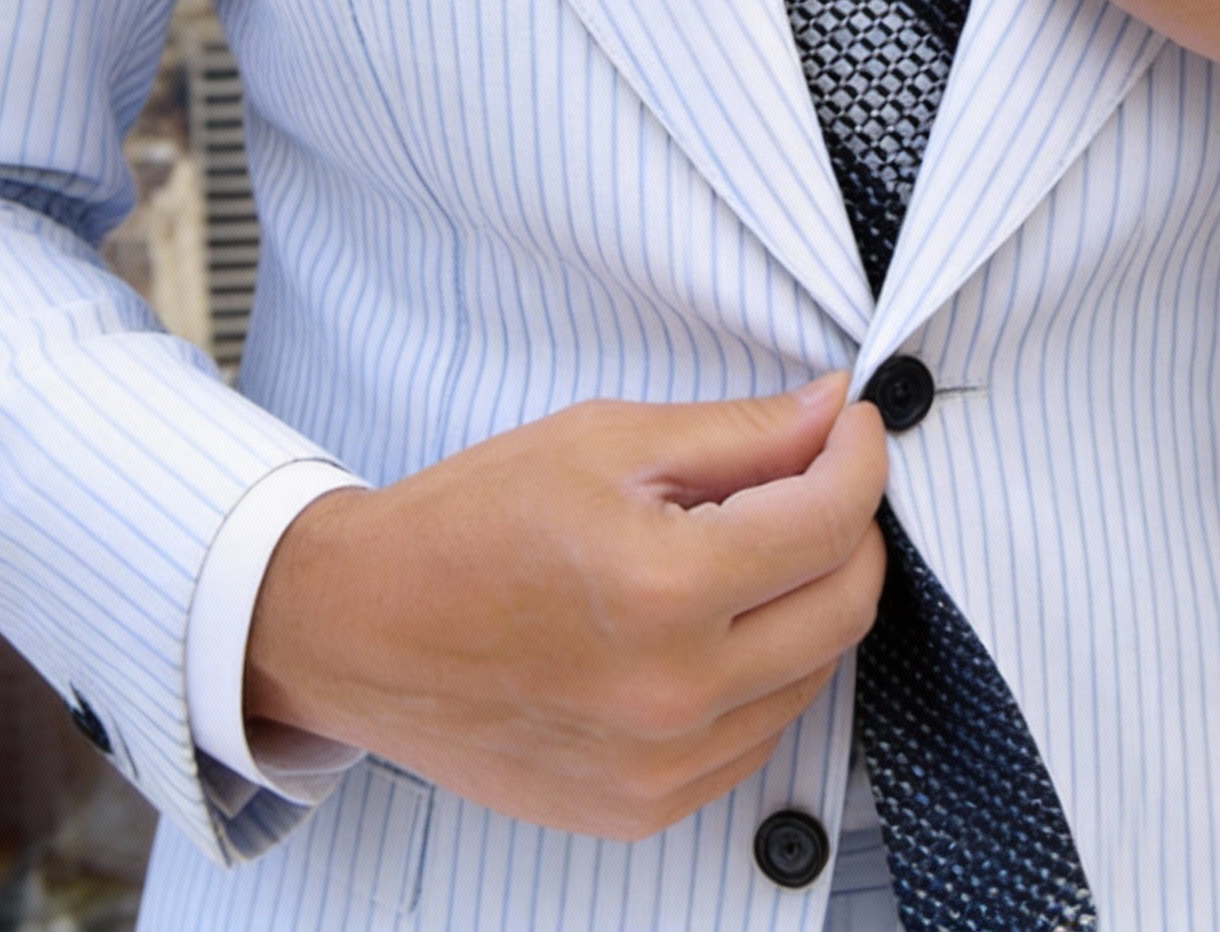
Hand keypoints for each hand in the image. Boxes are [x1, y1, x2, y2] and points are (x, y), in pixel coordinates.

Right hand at [244, 375, 887, 840]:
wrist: (359, 629)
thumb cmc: (468, 522)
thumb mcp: (605, 440)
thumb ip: (739, 432)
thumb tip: (834, 411)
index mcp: (663, 588)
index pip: (831, 520)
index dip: (860, 456)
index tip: (852, 424)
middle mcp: (675, 693)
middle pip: (847, 604)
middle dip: (852, 524)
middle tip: (817, 474)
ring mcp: (662, 768)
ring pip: (816, 672)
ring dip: (812, 597)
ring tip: (751, 545)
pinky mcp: (645, 808)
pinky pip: (759, 734)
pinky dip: (767, 668)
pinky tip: (716, 620)